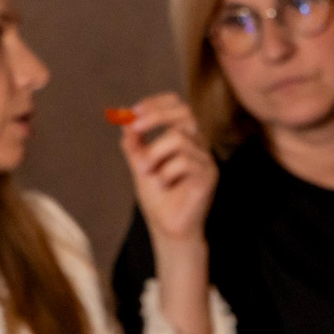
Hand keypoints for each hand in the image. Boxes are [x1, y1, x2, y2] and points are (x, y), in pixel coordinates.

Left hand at [116, 92, 216, 246]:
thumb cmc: (158, 199)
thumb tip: (124, 120)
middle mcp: (199, 146)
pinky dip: (165, 172)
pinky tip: (163, 185)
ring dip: (154, 153)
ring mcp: (206, 161)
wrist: (168, 229)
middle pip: (185, 113)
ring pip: (178, 138)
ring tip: (145, 171)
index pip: (178, 107)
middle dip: (156, 116)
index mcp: (185, 139)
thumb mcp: (140, 164)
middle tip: (134, 127)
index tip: (132, 113)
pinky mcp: (209, 177)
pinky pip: (184, 162)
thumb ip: (135, 144)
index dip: (156, 104)